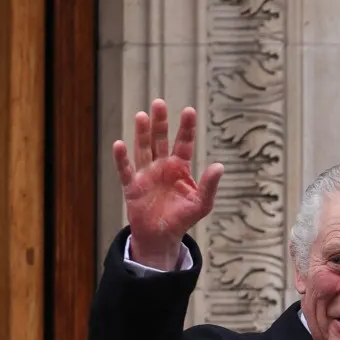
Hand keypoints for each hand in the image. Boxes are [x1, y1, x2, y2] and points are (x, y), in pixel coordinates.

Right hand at [113, 99, 223, 269]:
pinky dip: (122, 158)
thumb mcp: (202, 204)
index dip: (186, 127)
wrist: (162, 237)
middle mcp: (162, 166)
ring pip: (143, 149)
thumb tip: (219, 166)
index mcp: (180, 167)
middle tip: (159, 103)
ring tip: (142, 116)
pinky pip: (126, 170)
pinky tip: (119, 145)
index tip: (189, 111)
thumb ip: (210, 185)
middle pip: (160, 140)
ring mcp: (146, 174)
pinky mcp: (132, 186)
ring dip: (142, 133)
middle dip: (160, 123)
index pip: (184, 143)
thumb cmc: (182, 219)